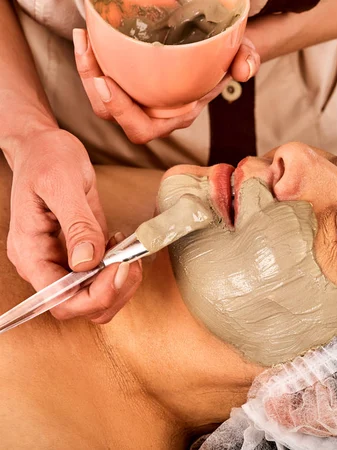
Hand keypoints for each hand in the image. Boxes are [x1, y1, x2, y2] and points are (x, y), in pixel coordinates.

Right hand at [7, 128, 141, 323]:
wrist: (44, 146)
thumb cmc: (46, 159)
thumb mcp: (63, 184)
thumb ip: (76, 224)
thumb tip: (85, 263)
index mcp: (31, 254)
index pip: (61, 301)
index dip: (96, 295)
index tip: (120, 266)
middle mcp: (46, 264)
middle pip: (83, 307)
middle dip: (115, 290)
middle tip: (131, 259)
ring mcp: (65, 261)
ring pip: (98, 298)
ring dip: (122, 282)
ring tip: (129, 251)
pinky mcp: (82, 252)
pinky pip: (104, 277)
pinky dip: (122, 268)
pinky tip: (122, 243)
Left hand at [73, 28, 260, 144]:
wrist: (221, 50)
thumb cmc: (230, 57)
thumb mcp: (243, 55)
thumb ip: (247, 61)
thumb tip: (244, 70)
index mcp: (176, 115)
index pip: (142, 128)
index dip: (120, 112)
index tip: (105, 80)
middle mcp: (155, 112)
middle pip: (113, 116)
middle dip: (92, 88)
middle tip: (87, 51)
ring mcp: (140, 99)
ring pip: (102, 99)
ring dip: (87, 71)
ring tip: (84, 37)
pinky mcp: (131, 83)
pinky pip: (103, 79)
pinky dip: (92, 61)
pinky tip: (89, 34)